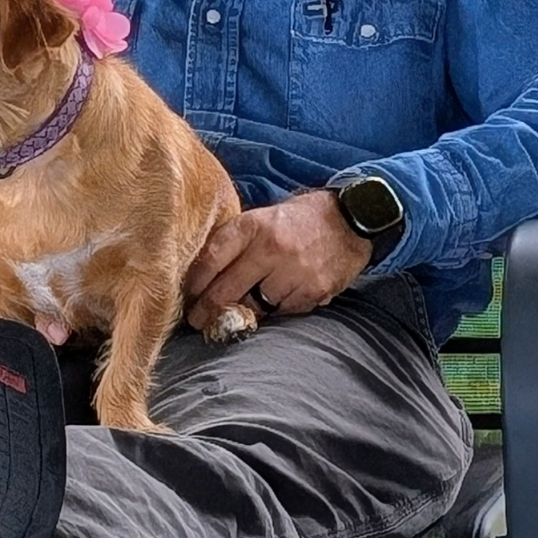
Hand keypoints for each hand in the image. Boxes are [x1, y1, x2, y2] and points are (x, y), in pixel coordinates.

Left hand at [184, 191, 372, 330]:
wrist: (351, 219)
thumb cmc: (297, 220)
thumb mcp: (262, 217)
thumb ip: (235, 242)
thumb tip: (200, 276)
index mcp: (253, 225)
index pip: (211, 258)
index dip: (194, 282)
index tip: (186, 295)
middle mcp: (271, 248)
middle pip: (226, 290)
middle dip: (207, 310)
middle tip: (197, 320)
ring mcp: (294, 272)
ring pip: (254, 306)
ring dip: (244, 310)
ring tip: (240, 308)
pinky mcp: (313, 291)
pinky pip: (283, 312)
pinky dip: (276, 310)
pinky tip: (278, 298)